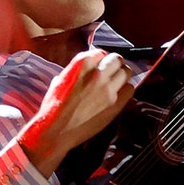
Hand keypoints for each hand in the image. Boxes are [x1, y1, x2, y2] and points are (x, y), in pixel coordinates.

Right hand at [19, 49, 135, 177]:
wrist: (55, 131)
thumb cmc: (53, 107)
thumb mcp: (60, 80)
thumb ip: (75, 71)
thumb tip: (84, 71)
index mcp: (82, 64)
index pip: (101, 52)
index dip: (101, 60)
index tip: (100, 65)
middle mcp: (98, 73)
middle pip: (117, 59)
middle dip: (115, 64)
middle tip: (112, 71)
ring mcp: (109, 89)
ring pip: (127, 73)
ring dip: (122, 76)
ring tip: (116, 82)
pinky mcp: (115, 104)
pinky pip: (130, 90)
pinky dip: (125, 90)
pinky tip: (119, 94)